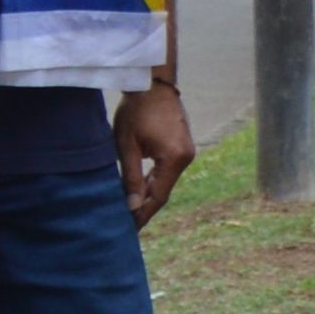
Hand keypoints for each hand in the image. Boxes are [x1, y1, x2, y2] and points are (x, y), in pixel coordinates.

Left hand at [119, 79, 198, 222]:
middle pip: (164, 190)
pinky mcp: (183, 145)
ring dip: (150, 193)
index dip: (144, 214)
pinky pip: (168, 169)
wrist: (152, 84)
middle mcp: (186, 157)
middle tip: (127, 224)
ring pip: (166, 180)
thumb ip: (132, 177)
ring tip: (131, 209)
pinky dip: (155, 179)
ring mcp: (187, 151)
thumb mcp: (127, 146)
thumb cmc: (136, 111)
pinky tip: (142, 188)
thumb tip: (133, 206)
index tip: (130, 229)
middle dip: (145, 207)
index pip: (159, 196)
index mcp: (175, 158)